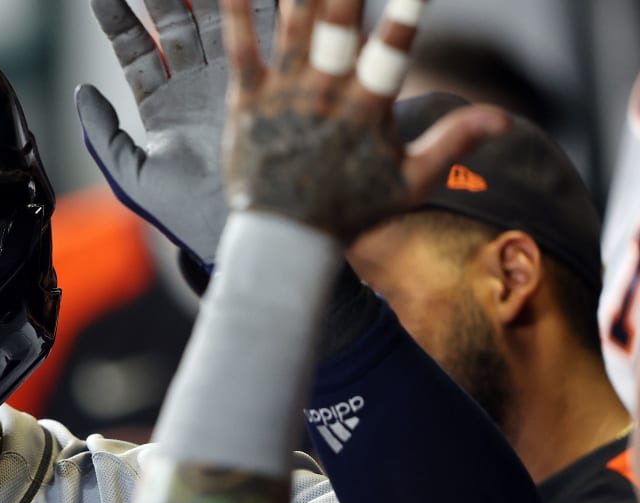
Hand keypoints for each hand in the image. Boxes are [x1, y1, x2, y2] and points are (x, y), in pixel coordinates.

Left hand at [76, 0, 278, 265]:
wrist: (239, 228)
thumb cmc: (184, 211)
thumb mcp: (132, 174)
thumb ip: (103, 133)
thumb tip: (80, 91)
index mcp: (162, 101)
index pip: (134, 47)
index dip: (116, 17)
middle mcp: (195, 82)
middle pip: (173, 19)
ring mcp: (231, 75)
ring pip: (213, 15)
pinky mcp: (264, 76)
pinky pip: (258, 30)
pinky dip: (253, 7)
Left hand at [220, 0, 506, 240]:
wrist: (284, 241)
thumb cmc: (349, 210)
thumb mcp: (412, 182)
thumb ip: (455, 142)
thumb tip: (505, 119)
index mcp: (368, 107)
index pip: (395, 48)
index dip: (407, 11)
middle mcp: (326, 92)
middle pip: (339, 24)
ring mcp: (285, 93)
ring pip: (294, 25)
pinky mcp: (248, 99)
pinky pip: (241, 47)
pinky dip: (236, 12)